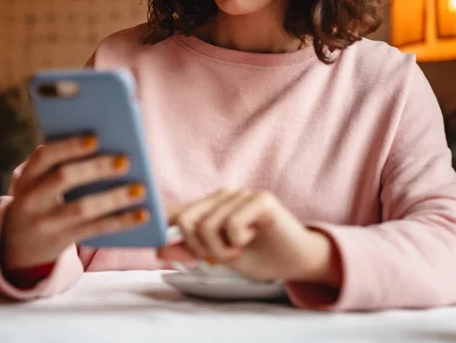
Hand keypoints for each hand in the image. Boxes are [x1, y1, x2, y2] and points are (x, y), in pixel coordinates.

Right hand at [1, 135, 148, 268]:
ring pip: (82, 208)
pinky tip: (142, 214)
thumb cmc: (41, 200)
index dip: (69, 146)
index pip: (44, 155)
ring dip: (114, 197)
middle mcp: (31, 198)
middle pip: (63, 178)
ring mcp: (44, 222)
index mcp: (27, 176)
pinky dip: (121, 221)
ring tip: (140, 189)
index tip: (96, 138)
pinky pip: (95, 229)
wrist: (16, 245)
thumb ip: (61, 166)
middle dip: (95, 168)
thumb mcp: (39, 183)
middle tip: (125, 161)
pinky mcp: (60, 241)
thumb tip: (110, 149)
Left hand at [158, 189, 340, 285]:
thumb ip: (190, 250)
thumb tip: (158, 250)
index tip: (157, 247)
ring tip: (240, 248)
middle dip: (198, 248)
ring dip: (222, 250)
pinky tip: (252, 237)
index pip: (176, 213)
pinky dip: (238, 241)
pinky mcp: (260, 199)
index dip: (163, 230)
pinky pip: (231, 224)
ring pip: (208, 226)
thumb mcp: (218, 257)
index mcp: (210, 207)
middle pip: (185, 220)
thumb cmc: (259, 256)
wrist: (297, 260)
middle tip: (219, 256)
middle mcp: (223, 196)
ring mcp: (241, 194)